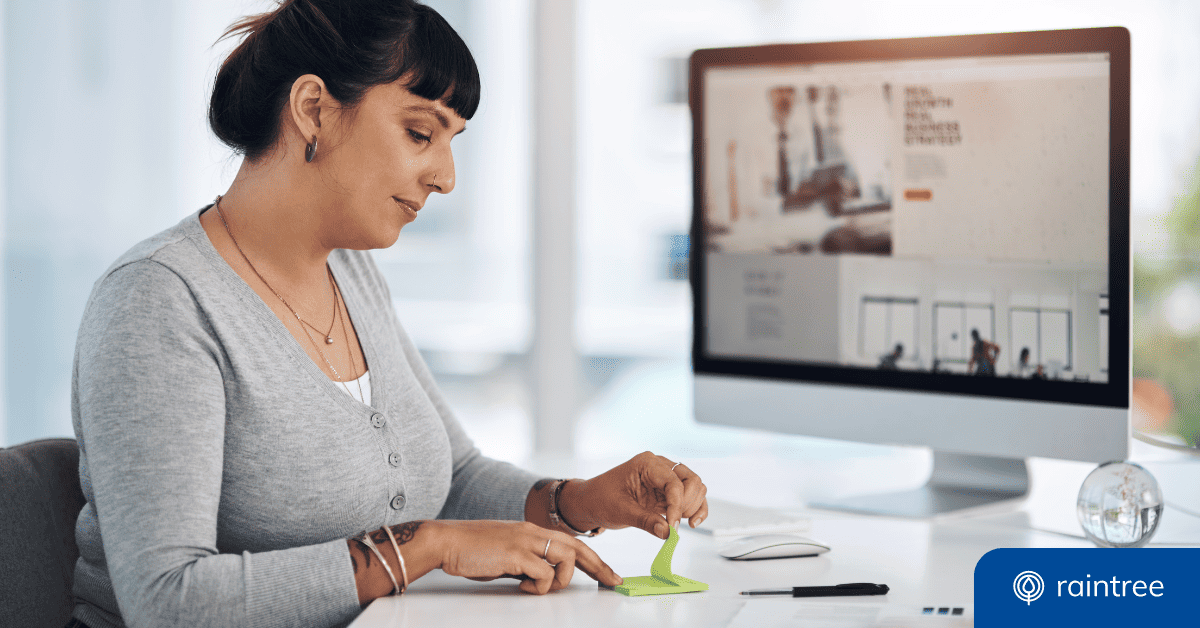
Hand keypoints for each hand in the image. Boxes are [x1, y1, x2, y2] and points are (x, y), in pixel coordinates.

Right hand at [433, 520, 621, 594]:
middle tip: (613, 582)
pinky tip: (521, 587)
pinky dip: (539, 586)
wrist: (446, 541)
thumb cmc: (472, 550)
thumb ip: (527, 562)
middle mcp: (533, 531)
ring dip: (560, 580)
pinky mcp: (516, 554)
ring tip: (538, 588)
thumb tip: (543, 578)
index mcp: (532, 530)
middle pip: (578, 547)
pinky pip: (544, 574)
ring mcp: (525, 541)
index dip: (593, 558)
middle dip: (599, 566)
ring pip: (566, 559)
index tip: (608, 574)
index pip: (572, 542)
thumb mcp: (507, 555)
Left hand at [562, 452, 708, 539]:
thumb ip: (646, 521)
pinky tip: (691, 523)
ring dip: (693, 506)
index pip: (674, 482)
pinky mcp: (667, 492)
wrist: (591, 502)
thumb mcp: (620, 511)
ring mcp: (665, 478)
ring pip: (695, 487)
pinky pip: (691, 497)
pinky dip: (695, 509)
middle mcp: (659, 466)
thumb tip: (668, 533)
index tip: (673, 526)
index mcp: (647, 464)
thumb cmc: (600, 499)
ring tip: (677, 524)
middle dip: (687, 504)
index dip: (677, 505)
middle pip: (691, 480)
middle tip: (675, 524)